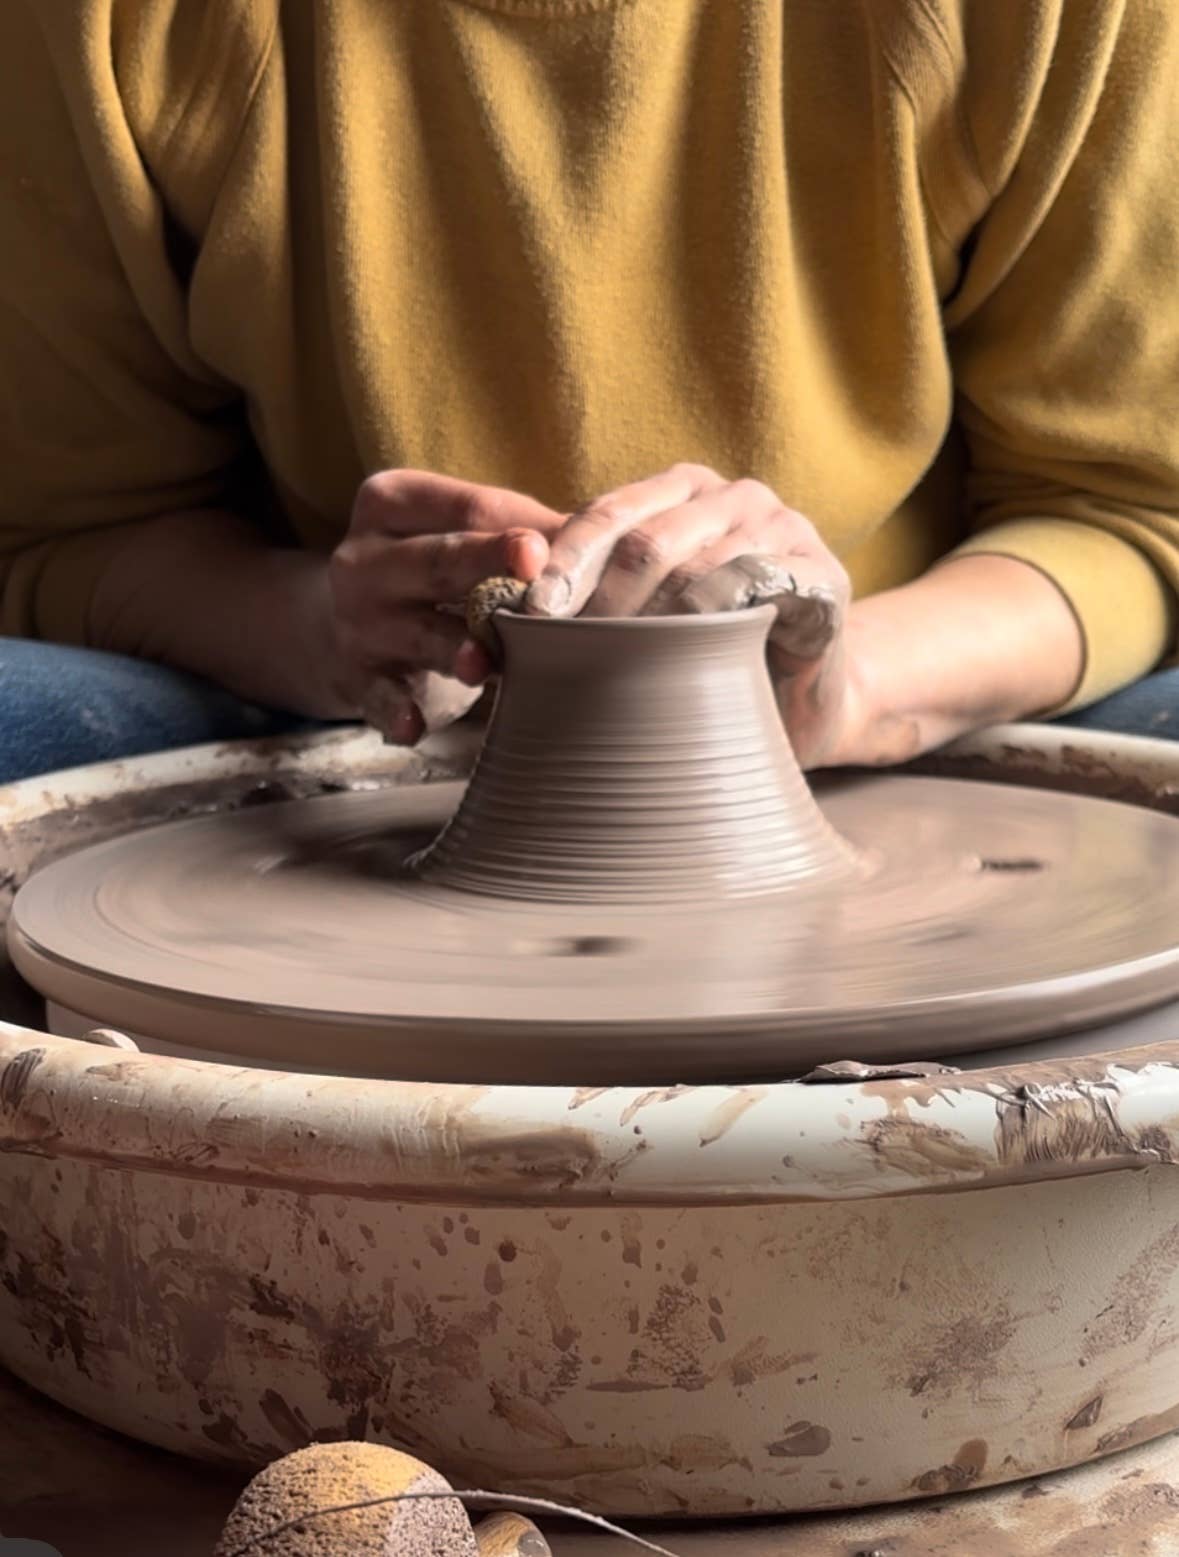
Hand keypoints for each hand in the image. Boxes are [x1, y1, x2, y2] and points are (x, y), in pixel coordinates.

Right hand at [327, 470, 561, 742]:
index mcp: (392, 501)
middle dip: (484, 566)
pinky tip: (415, 726)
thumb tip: (603, 543)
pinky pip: (378, 698)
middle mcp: (364, 558)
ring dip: (452, 649)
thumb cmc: (436, 570)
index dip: (510, 529)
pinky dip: (397, 712)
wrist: (359, 621)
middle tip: (535, 572)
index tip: (550, 546)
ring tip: (486, 663)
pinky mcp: (357, 676)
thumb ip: (525, 533)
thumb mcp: (465, 537)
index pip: (463, 509)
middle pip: (437, 561)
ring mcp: (357, 621)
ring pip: (416, 633)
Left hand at [523, 463, 856, 766]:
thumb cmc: (705, 667)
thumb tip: (484, 642)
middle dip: (595, 600)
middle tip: (560, 651)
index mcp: (679, 494)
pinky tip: (682, 658)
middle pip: (646, 540)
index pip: (605, 515)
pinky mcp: (823, 574)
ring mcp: (783, 529)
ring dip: (645, 620)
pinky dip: (709, 620)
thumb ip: (577, 617)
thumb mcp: (637, 632)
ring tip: (610, 668)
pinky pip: (755, 585)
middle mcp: (732, 498)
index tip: (523, 616)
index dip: (560, 564)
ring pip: (696, 564)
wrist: (801, 703)